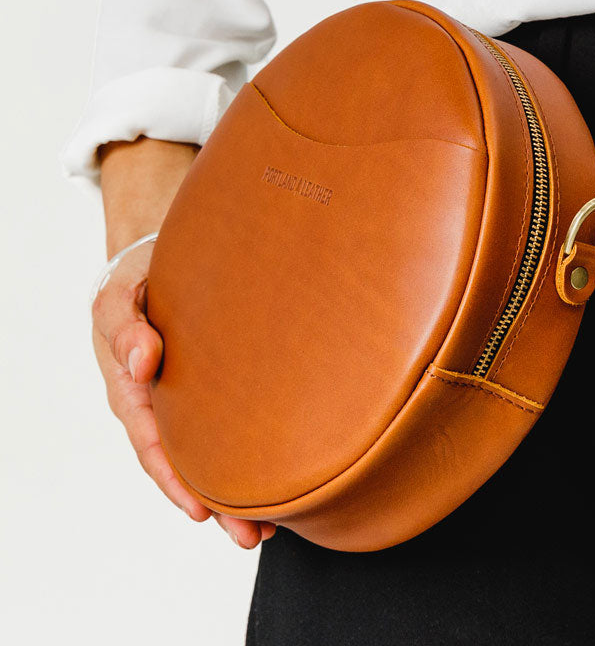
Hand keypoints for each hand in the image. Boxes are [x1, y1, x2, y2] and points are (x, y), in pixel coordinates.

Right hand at [90, 237, 277, 548]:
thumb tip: (141, 362)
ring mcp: (187, 398)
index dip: (176, 480)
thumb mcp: (118, 298)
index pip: (154, 446)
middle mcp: (160, 403)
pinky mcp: (213, 385)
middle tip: (252, 537)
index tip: (201, 511)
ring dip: (238, 493)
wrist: (154, 256)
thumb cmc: (134, 277)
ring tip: (272, 528)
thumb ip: (124, 329)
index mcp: (132, 389)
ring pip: (212, 454)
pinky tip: (279, 479)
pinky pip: (230, 425)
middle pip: (188, 464)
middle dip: (218, 505)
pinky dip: (250, 454)